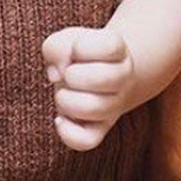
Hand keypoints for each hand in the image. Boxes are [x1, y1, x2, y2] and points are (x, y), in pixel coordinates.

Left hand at [41, 26, 135, 150]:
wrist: (99, 73)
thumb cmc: (79, 55)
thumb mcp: (66, 40)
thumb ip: (57, 47)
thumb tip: (56, 75)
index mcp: (119, 50)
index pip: (109, 46)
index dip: (82, 46)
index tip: (76, 49)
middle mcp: (123, 78)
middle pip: (103, 78)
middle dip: (73, 74)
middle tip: (68, 74)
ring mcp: (114, 106)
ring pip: (94, 108)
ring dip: (67, 99)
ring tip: (64, 93)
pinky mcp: (99, 129)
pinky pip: (86, 140)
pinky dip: (67, 131)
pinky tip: (59, 119)